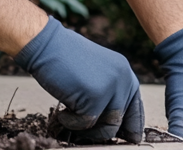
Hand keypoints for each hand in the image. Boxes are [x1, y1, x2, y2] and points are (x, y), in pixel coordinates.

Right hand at [14, 16, 144, 143]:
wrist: (47, 44)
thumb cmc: (65, 59)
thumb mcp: (96, 72)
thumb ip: (109, 92)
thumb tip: (115, 124)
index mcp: (125, 72)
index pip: (136, 107)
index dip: (132, 125)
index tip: (129, 138)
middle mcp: (123, 79)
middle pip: (120, 121)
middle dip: (102, 131)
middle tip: (86, 135)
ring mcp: (110, 87)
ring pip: (106, 127)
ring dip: (86, 130)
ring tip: (69, 119)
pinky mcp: (95, 96)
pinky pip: (86, 123)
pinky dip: (70, 123)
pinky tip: (61, 113)